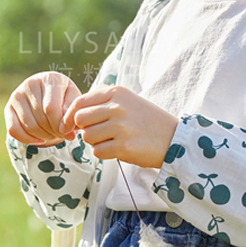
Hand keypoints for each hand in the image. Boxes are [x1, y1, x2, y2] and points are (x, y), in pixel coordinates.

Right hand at [4, 72, 82, 146]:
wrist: (48, 92)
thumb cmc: (65, 98)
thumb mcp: (73, 102)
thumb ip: (72, 115)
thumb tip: (69, 132)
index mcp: (50, 79)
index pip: (51, 108)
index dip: (60, 125)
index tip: (69, 132)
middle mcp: (31, 83)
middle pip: (41, 119)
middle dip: (54, 132)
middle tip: (62, 134)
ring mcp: (17, 95)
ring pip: (29, 126)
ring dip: (43, 137)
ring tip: (53, 135)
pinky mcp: (9, 106)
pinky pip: (13, 130)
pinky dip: (27, 140)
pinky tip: (39, 140)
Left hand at [62, 85, 177, 168]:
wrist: (174, 139)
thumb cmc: (147, 121)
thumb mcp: (127, 102)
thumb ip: (102, 105)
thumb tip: (73, 117)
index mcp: (117, 93)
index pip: (80, 102)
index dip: (71, 115)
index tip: (71, 125)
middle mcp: (117, 107)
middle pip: (81, 120)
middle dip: (85, 130)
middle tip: (99, 134)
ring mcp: (120, 127)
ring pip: (88, 137)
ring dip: (96, 142)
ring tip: (114, 140)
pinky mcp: (124, 147)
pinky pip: (98, 152)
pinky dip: (105, 153)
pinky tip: (120, 149)